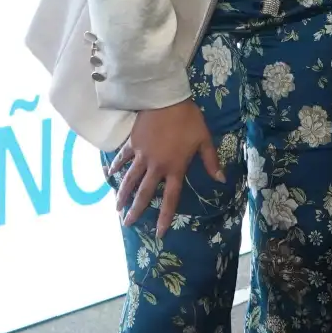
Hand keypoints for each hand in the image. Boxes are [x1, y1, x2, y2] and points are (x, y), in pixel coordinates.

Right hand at [107, 99, 222, 237]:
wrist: (166, 99)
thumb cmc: (189, 119)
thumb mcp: (204, 140)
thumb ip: (211, 161)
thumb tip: (221, 180)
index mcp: (175, 168)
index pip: (171, 198)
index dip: (165, 217)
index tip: (159, 233)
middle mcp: (156, 166)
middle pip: (145, 193)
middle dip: (136, 210)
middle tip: (126, 223)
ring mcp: (142, 155)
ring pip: (130, 180)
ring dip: (122, 194)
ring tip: (116, 207)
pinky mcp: (133, 144)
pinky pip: (123, 158)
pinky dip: (116, 166)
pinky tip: (109, 175)